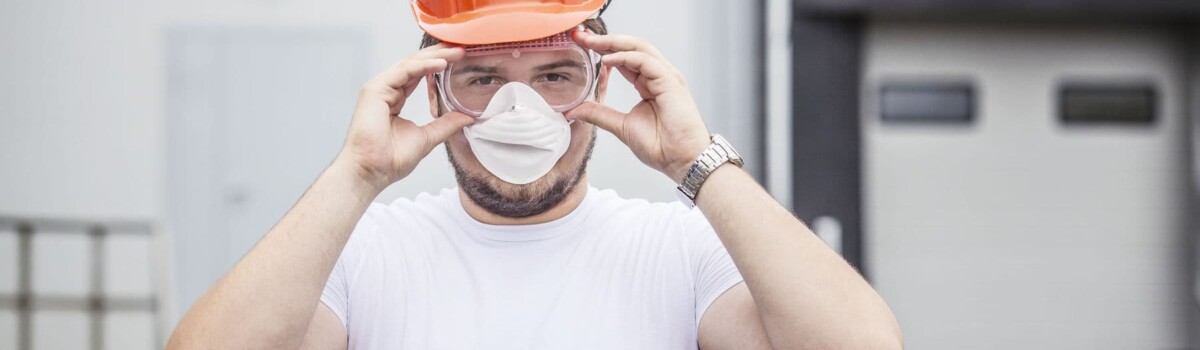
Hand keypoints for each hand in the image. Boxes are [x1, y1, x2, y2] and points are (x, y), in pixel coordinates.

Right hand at [333, 44, 472, 190]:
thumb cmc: (390, 160)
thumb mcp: (427, 138)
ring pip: (410, 64)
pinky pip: (403, 71)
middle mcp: (386, 90)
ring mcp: (379, 88)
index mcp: (395, 99)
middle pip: (415, 65)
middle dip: (439, 54)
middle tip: (461, 48)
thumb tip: (467, 117)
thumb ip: (445, 124)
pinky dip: (423, 66)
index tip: (460, 60)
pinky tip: (441, 64)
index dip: (439, 65)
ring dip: (435, 56)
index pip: (419, 74)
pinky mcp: (375, 90)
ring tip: (457, 52)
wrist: (371, 171)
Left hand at [565, 33, 710, 181]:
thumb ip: (599, 114)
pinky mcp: (670, 81)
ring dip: (612, 43)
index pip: (623, 59)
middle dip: (605, 40)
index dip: (603, 50)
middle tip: (581, 36)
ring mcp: (666, 76)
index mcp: (648, 84)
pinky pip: (645, 61)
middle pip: (630, 47)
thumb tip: (574, 110)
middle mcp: (658, 76)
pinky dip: (624, 57)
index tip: (581, 45)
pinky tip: (607, 60)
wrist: (682, 160)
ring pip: (638, 48)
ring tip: (590, 42)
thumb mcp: (621, 126)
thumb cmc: (661, 146)